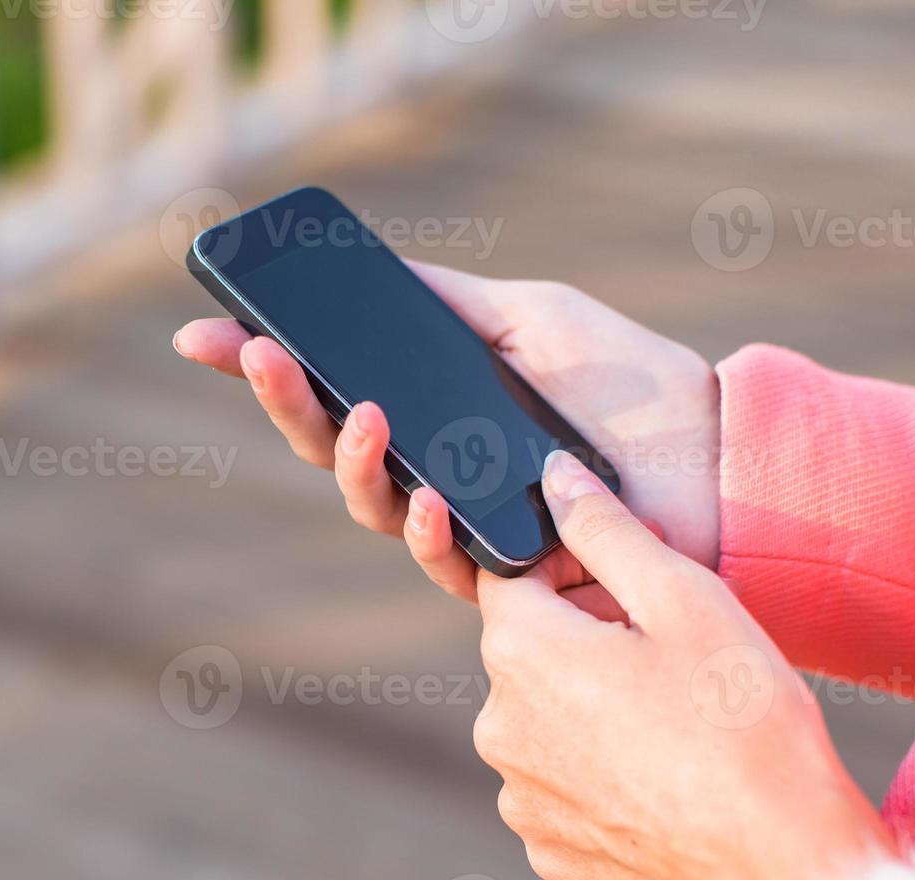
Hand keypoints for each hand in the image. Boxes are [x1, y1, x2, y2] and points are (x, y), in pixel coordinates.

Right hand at [174, 262, 719, 601]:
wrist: (714, 451)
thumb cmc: (627, 382)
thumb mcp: (529, 316)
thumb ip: (449, 301)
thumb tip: (373, 273)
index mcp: (431, 405)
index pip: (327, 388)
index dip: (265, 369)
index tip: (200, 335)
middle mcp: (431, 465)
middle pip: (327, 446)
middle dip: (282, 400)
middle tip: (253, 353)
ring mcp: (461, 521)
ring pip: (368, 504)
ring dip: (345, 457)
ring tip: (355, 411)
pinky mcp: (502, 571)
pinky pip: (440, 558)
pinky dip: (425, 523)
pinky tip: (427, 489)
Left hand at [473, 450, 892, 879]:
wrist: (788, 867)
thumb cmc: (745, 724)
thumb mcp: (684, 598)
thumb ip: (606, 529)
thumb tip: (555, 479)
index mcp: (519, 652)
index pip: (509, 574)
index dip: (566, 563)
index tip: (625, 579)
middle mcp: (496, 724)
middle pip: (526, 647)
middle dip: (582, 630)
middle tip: (666, 644)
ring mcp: (518, 792)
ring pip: (541, 716)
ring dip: (587, 700)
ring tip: (671, 712)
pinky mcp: (547, 844)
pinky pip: (558, 781)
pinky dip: (595, 766)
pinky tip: (660, 769)